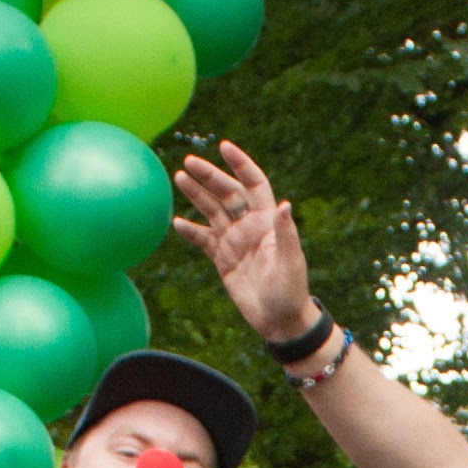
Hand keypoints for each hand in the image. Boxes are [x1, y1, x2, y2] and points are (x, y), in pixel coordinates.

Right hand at [169, 142, 318, 343]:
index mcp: (267, 221)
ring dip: (196, 195)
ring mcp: (235, 241)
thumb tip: (284, 204)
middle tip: (189, 162)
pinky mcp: (223, 259)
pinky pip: (204, 240)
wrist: (280, 321)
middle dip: (209, 176)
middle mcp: (250, 226)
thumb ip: (285, 233)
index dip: (240, 164)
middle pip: (227, 193)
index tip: (224, 147)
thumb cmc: (291, 291)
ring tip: (179, 178)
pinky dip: (191, 231)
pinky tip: (176, 222)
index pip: (254, 184)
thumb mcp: (290, 261)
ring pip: (212, 211)